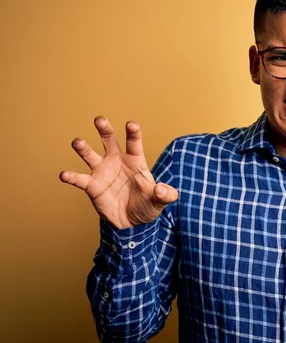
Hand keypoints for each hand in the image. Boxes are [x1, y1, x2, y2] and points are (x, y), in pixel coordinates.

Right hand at [59, 116, 177, 229]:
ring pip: (90, 155)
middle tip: (99, 120)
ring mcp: (102, 172)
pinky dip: (71, 177)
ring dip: (83, 148)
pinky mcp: (92, 185)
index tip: (131, 124)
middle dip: (105, 129)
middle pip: (109, 140)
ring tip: (77, 142)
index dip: (133, 132)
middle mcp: (117, 161)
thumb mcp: (159, 201)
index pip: (134, 143)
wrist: (131, 222)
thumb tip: (162, 189)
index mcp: (135, 161)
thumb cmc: (146, 205)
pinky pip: (79, 179)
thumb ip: (165, 194)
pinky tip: (64, 175)